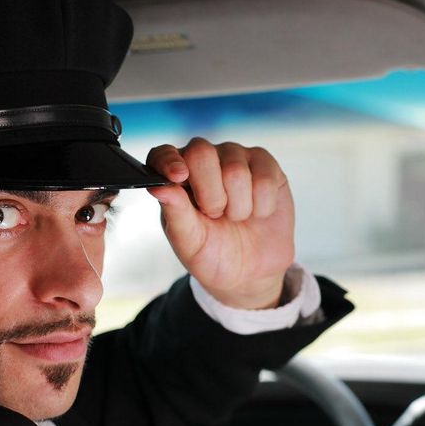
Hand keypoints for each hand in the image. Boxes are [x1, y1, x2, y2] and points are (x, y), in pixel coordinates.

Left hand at [147, 138, 294, 309]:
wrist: (251, 272)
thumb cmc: (214, 254)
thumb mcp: (190, 242)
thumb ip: (175, 213)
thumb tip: (158, 188)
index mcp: (176, 178)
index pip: (163, 154)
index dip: (168, 160)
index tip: (178, 177)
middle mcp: (205, 161)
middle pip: (201, 152)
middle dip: (210, 194)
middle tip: (215, 216)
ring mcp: (236, 159)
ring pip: (235, 170)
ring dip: (238, 206)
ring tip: (237, 218)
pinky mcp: (266, 165)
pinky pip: (265, 178)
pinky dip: (262, 206)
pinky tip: (258, 212)